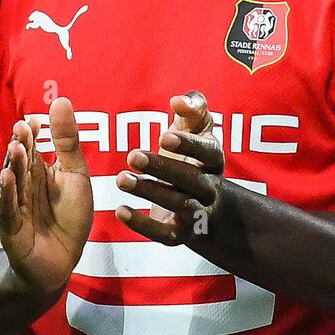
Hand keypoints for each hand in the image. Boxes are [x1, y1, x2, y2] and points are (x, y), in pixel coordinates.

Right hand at [0, 97, 92, 297]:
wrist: (62, 260)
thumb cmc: (69, 217)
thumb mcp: (74, 175)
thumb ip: (67, 141)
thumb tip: (60, 99)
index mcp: (37, 171)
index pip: (31, 147)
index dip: (32, 135)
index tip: (34, 120)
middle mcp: (22, 186)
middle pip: (20, 162)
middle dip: (21, 146)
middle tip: (23, 129)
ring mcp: (14, 206)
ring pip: (12, 183)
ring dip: (13, 166)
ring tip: (16, 149)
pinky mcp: (11, 228)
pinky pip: (7, 209)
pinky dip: (7, 194)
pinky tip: (6, 178)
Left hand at [115, 91, 224, 246]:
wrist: (206, 205)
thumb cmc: (193, 154)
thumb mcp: (196, 127)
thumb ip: (192, 107)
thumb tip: (178, 100)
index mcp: (214, 159)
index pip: (208, 152)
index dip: (189, 145)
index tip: (164, 137)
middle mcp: (210, 188)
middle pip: (191, 179)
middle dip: (162, 167)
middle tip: (133, 156)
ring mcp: (197, 213)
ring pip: (178, 204)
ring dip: (149, 191)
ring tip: (121, 179)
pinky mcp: (180, 234)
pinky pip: (165, 234)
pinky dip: (143, 225)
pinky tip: (121, 210)